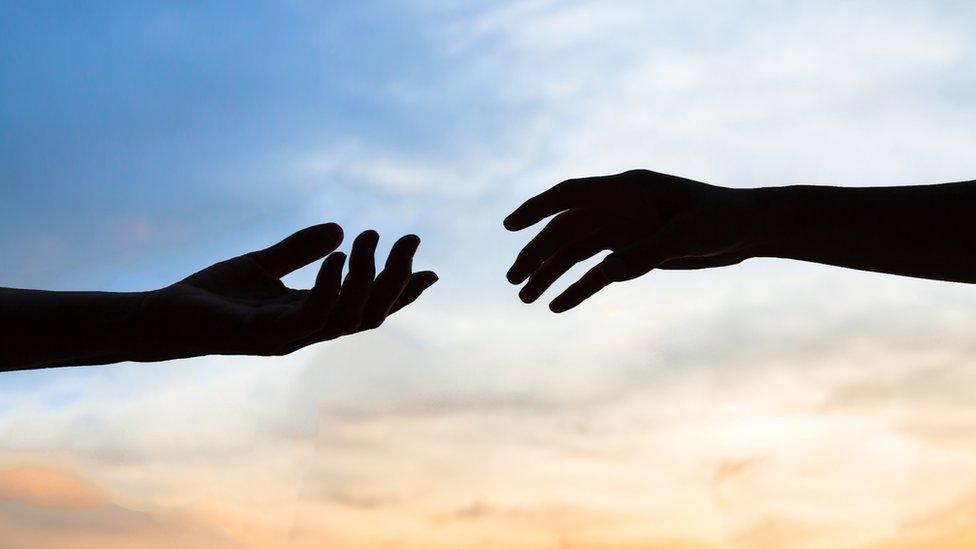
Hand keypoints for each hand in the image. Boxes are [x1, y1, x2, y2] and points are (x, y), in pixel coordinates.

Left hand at [134, 223, 437, 360]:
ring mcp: (289, 337)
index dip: (400, 293)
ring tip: (370, 237)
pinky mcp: (265, 335)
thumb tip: (341, 229)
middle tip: (410, 238)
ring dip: (367, 277)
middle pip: (371, 314)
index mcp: (311, 315)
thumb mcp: (261, 264)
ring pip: (349, 316)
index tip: (431, 270)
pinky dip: (331, 286)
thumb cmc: (209, 297)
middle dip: (396, 280)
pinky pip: (311, 315)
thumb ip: (299, 249)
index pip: (367, 308)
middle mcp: (308, 331)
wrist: (160, 318)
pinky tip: (339, 256)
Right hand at [504, 170, 762, 312]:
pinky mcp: (633, 253)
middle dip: (536, 253)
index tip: (509, 226)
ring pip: (575, 252)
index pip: (571, 195)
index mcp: (627, 189)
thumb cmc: (724, 220)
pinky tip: (556, 306)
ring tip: (523, 297)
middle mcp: (618, 208)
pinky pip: (597, 273)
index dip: (537, 208)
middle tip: (513, 280)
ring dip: (549, 272)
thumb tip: (606, 273)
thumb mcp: (690, 235)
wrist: (749, 229)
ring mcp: (624, 230)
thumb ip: (648, 252)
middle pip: (565, 229)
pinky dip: (577, 288)